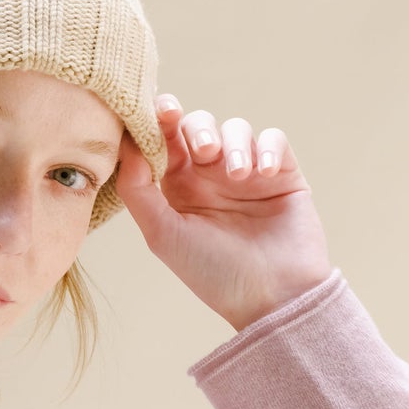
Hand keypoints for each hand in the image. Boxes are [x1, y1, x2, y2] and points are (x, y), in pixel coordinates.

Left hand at [115, 94, 332, 333]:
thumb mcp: (163, 235)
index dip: (160, 119)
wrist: (273, 298)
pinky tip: (262, 174)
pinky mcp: (283, 174)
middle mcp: (211, 176)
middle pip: (199, 125)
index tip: (161, 110)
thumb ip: (137, 190)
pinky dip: (268, 149)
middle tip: (205, 152)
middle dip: (199, 129)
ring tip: (238, 176)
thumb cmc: (214, 274)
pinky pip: (274, 140)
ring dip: (235, 144)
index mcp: (179, 187)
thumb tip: (126, 143)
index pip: (166, 140)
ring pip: (237, 128)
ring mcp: (247, 173)